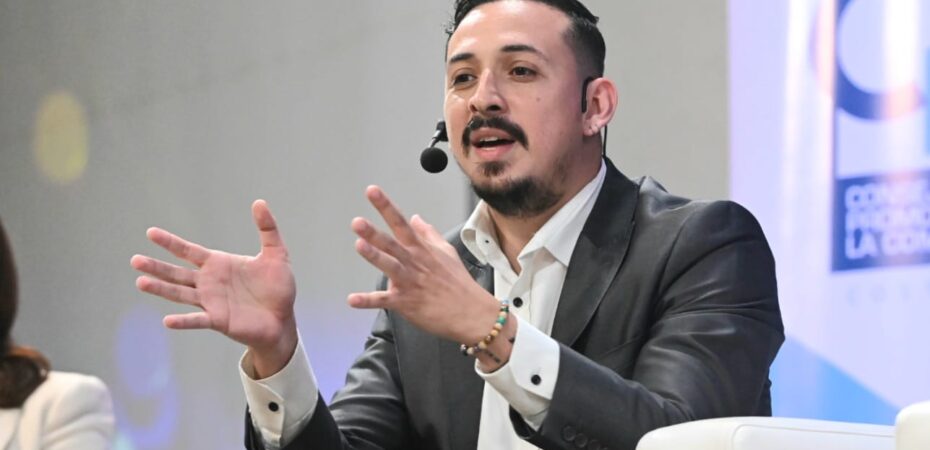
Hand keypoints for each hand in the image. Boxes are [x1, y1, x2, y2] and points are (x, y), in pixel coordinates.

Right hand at [130, 200, 297, 376]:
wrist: (284, 320)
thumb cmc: (278, 288)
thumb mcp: (276, 254)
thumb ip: (267, 229)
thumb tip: (259, 202)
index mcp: (218, 264)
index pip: (189, 251)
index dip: (170, 242)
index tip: (151, 232)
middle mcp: (209, 282)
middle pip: (177, 273)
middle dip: (157, 266)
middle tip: (135, 260)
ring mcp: (211, 302)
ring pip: (180, 294)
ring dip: (161, 289)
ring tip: (140, 282)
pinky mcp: (218, 320)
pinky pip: (197, 320)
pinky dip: (183, 321)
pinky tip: (167, 320)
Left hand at [348, 186, 502, 345]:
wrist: (471, 312)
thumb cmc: (459, 283)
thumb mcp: (447, 252)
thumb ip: (429, 234)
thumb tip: (416, 218)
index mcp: (421, 249)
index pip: (400, 222)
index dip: (385, 206)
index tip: (372, 191)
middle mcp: (413, 262)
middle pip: (391, 243)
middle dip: (374, 232)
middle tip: (357, 222)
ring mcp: (409, 282)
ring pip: (389, 266)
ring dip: (374, 256)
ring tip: (358, 245)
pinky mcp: (406, 302)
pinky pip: (383, 300)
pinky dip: (367, 301)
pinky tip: (352, 299)